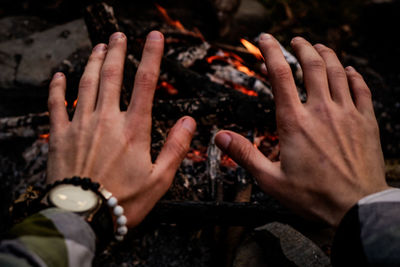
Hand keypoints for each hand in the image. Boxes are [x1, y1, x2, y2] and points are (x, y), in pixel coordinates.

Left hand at [46, 31, 195, 226]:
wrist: (83, 218)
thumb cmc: (123, 201)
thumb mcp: (160, 179)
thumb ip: (176, 147)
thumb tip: (189, 122)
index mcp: (134, 130)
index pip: (146, 83)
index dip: (151, 56)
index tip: (154, 37)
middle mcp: (107, 120)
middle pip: (113, 75)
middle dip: (118, 51)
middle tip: (119, 35)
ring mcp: (81, 125)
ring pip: (87, 83)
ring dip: (94, 62)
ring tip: (100, 46)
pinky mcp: (60, 135)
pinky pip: (56, 104)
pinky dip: (57, 87)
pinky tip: (59, 75)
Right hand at [215, 34, 388, 226]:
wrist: (356, 208)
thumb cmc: (313, 196)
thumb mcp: (270, 179)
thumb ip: (244, 154)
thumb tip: (219, 137)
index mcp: (294, 122)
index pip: (280, 75)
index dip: (270, 51)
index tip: (264, 39)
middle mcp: (320, 111)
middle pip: (312, 65)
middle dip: (302, 46)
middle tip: (296, 40)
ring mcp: (346, 113)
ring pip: (337, 71)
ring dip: (326, 54)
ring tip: (319, 47)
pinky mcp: (366, 122)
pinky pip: (361, 88)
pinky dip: (353, 74)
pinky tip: (349, 70)